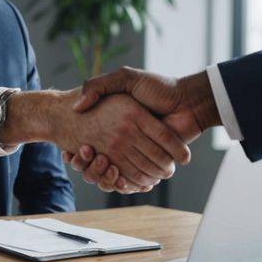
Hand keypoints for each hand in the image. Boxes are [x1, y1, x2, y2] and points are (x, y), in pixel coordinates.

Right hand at [70, 67, 220, 189]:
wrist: (190, 101)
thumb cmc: (160, 87)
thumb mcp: (126, 78)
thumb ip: (100, 85)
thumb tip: (78, 106)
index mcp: (119, 121)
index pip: (93, 141)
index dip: (80, 151)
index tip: (70, 153)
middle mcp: (127, 137)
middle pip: (100, 160)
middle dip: (88, 166)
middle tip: (77, 161)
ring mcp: (138, 150)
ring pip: (114, 171)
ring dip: (103, 176)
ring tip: (97, 169)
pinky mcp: (151, 162)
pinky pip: (133, 177)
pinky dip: (125, 183)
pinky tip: (117, 182)